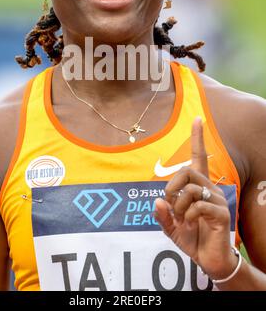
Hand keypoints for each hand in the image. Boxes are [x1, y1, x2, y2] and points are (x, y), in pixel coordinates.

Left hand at [154, 116, 237, 278]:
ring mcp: (217, 200)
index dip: (198, 138)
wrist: (209, 260)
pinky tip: (191, 225)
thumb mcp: (171, 227)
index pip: (199, 156)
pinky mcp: (221, 213)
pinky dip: (188, 217)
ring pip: (190, 189)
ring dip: (179, 206)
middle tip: (171, 205)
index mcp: (198, 186)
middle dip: (172, 187)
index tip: (198, 118)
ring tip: (182, 220)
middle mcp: (209, 188)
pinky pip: (198, 206)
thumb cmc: (192, 238)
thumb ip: (162, 215)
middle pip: (187, 170)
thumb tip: (156, 201)